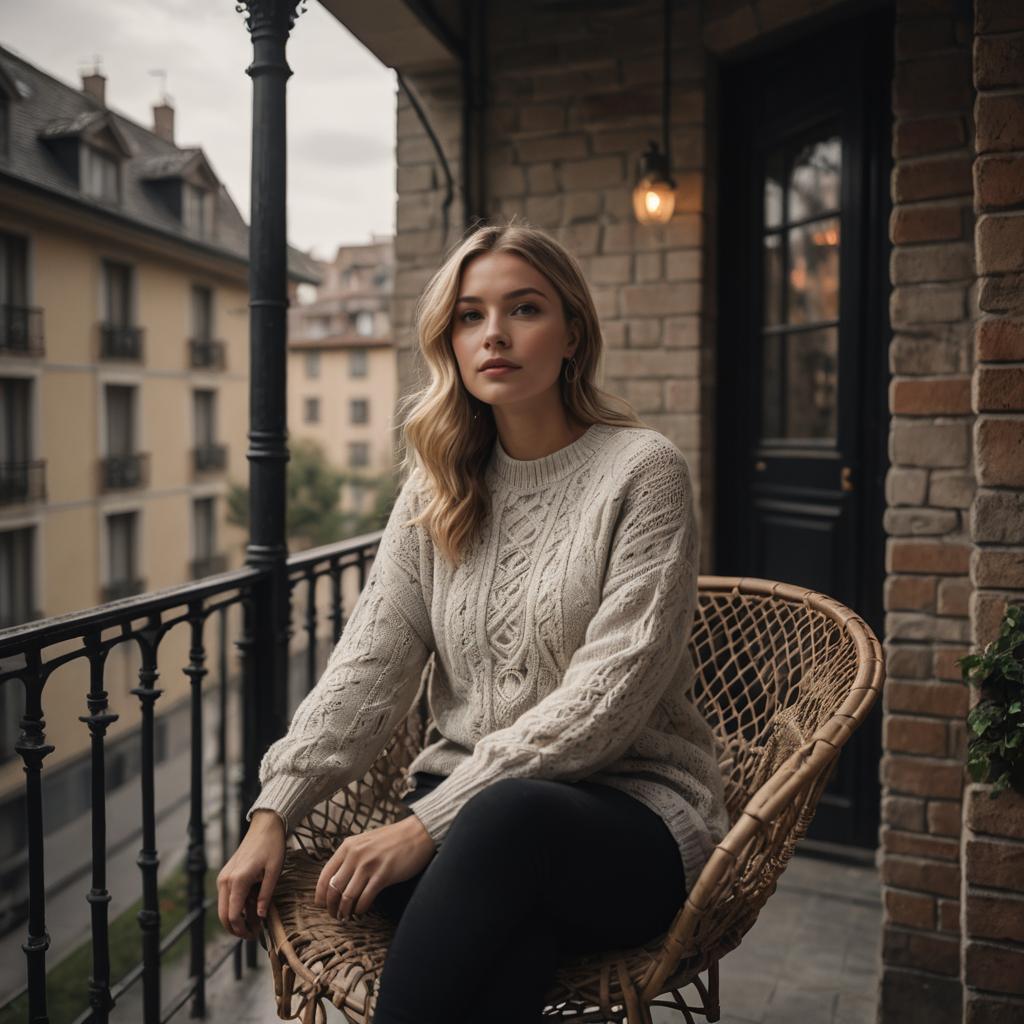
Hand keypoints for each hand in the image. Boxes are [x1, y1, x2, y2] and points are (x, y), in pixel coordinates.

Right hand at [217, 810, 285, 939]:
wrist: (265, 826)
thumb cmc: (272, 846)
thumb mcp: (274, 871)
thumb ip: (266, 895)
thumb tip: (260, 917)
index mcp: (238, 880)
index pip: (233, 915)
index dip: (242, 930)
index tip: (254, 935)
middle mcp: (225, 880)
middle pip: (223, 915)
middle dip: (236, 928)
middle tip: (253, 934)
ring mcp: (223, 877)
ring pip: (223, 907)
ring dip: (236, 918)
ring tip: (256, 920)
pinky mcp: (225, 875)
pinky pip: (226, 897)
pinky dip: (235, 906)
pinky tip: (251, 906)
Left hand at [314, 812, 435, 919]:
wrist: (418, 833)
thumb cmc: (393, 839)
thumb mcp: (366, 841)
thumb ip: (351, 856)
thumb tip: (337, 880)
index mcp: (348, 846)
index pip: (325, 874)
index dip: (320, 894)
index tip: (321, 905)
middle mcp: (355, 855)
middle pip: (334, 888)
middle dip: (331, 906)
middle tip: (335, 915)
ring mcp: (369, 865)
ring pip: (347, 896)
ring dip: (345, 911)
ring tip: (347, 917)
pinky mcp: (383, 875)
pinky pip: (365, 899)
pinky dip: (361, 910)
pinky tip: (362, 912)